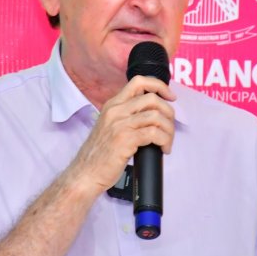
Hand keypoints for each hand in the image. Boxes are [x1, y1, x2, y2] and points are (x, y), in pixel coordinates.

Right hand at [66, 76, 175, 195]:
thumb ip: (126, 116)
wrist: (85, 173)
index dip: (159, 86)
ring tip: (167, 142)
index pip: (139, 82)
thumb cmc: (99, 155)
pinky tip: (163, 149)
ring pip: (156, 116)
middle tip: (169, 127)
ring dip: (168, 130)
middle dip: (168, 113)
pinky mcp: (125, 139)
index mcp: (112, 105)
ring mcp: (120, 124)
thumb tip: (153, 115)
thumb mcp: (109, 127)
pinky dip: (165, 141)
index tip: (170, 97)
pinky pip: (154, 133)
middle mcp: (116, 111)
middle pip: (152, 99)